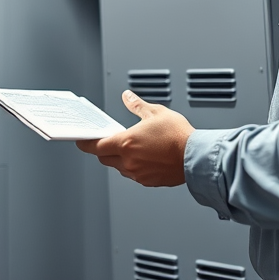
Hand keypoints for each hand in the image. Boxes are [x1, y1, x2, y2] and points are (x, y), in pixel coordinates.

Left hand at [76, 90, 194, 186]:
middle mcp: (129, 161)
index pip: (96, 146)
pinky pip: (134, 174)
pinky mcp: (148, 181)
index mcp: (126, 144)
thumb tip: (127, 97)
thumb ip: (137, 105)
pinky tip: (144, 157)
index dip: (86, 143)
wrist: (197, 157)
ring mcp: (138, 173)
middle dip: (104, 149)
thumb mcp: (156, 112)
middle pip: (104, 158)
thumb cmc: (178, 135)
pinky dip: (133, 166)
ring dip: (119, 159)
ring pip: (119, 167)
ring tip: (132, 147)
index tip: (82, 140)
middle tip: (110, 140)